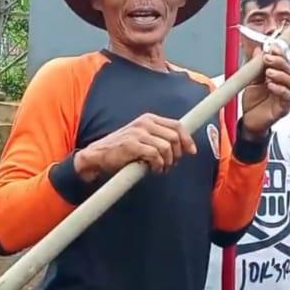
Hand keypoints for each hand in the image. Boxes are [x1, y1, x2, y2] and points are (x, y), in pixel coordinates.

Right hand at [75, 113, 195, 179]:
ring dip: (167, 162)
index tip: (192, 151)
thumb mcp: (142, 137)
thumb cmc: (122, 148)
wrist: (97, 154)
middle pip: (174, 137)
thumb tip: (184, 146)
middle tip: (171, 164)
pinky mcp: (132, 145)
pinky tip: (153, 169)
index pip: (177, 125)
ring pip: (166, 147)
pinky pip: (155, 155)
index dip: (187, 139)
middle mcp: (144, 123)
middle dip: (177, 154)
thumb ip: (159, 137)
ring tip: (161, 168)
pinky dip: (158, 165)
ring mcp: (138, 133)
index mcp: (149, 119)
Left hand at [238, 49, 289, 138]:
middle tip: (267, 59)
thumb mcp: (251, 80)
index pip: (282, 61)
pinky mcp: (285, 107)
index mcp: (277, 76)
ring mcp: (285, 95)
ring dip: (281, 75)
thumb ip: (255, 67)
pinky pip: (288, 97)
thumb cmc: (253, 102)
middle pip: (289, 69)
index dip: (280, 54)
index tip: (272, 48)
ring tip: (269, 73)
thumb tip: (258, 51)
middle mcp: (284, 84)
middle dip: (279, 62)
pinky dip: (280, 90)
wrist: (249, 121)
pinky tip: (271, 86)